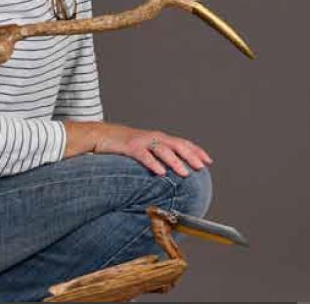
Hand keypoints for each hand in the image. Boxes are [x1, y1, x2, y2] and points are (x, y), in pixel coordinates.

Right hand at [92, 123, 212, 176]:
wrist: (100, 135)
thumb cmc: (123, 146)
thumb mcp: (143, 150)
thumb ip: (156, 158)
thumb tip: (170, 175)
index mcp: (158, 139)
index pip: (182, 143)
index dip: (196, 151)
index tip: (208, 161)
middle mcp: (153, 138)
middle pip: (176, 145)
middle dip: (190, 156)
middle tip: (201, 167)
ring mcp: (141, 141)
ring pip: (162, 149)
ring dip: (175, 161)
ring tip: (185, 173)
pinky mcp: (129, 147)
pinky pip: (143, 155)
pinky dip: (153, 163)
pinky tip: (160, 172)